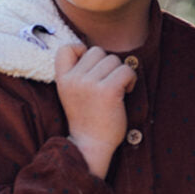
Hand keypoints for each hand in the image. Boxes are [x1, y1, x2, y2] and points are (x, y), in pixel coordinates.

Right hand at [55, 43, 136, 177]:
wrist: (90, 145)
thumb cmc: (87, 119)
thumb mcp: (72, 93)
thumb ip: (77, 73)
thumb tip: (96, 51)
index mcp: (63, 79)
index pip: (66, 48)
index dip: (81, 51)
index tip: (90, 68)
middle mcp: (74, 79)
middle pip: (97, 51)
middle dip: (107, 65)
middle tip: (108, 83)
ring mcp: (90, 84)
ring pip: (113, 59)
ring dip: (120, 72)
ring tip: (117, 90)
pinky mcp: (109, 91)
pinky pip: (126, 70)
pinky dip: (131, 79)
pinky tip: (126, 92)